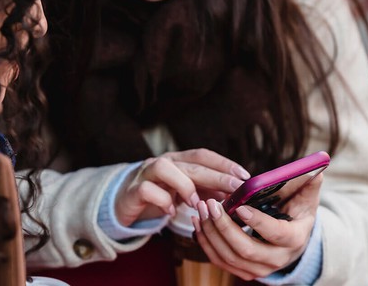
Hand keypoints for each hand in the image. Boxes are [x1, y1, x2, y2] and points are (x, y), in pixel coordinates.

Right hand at [114, 149, 249, 225]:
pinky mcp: (133, 191)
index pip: (203, 155)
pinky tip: (171, 212)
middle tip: (235, 189)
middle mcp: (162, 162)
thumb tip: (234, 194)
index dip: (224, 163)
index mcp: (177, 160)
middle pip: (191, 163)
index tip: (244, 176)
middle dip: (216, 176)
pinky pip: (148, 190)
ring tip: (198, 203)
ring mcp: (145, 174)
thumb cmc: (159, 196)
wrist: (123, 204)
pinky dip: (162, 201)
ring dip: (185, 185)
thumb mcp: (185, 192)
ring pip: (165, 167)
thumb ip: (205, 190)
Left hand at [193, 173, 322, 280]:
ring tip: (201, 209)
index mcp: (294, 239)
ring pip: (229, 257)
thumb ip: (309, 184)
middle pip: (246, 250)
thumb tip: (316, 170)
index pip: (275, 233)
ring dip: (211, 234)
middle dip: (224, 227)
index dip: (257, 221)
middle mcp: (277, 260)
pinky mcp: (243, 271)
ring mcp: (259, 269)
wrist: (292, 240)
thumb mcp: (306, 199)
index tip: (239, 206)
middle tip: (210, 204)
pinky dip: (206, 243)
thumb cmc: (297, 213)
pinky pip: (220, 261)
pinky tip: (198, 222)